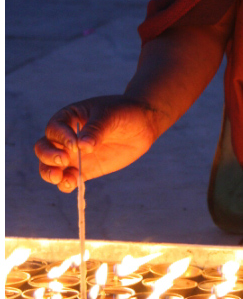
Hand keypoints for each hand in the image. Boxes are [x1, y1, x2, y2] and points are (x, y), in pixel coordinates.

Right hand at [34, 96, 158, 191]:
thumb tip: (82, 147)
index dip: (60, 138)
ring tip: (60, 178)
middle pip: (44, 148)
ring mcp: (74, 155)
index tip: (75, 144)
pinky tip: (71, 185)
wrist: (143, 125)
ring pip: (50, 166)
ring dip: (50, 173)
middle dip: (48, 156)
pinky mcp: (84, 169)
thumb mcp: (110, 116)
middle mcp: (66, 137)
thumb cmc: (124, 113)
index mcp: (69, 118)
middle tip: (64, 161)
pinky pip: (68, 179)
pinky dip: (65, 184)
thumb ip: (96, 130)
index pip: (54, 129)